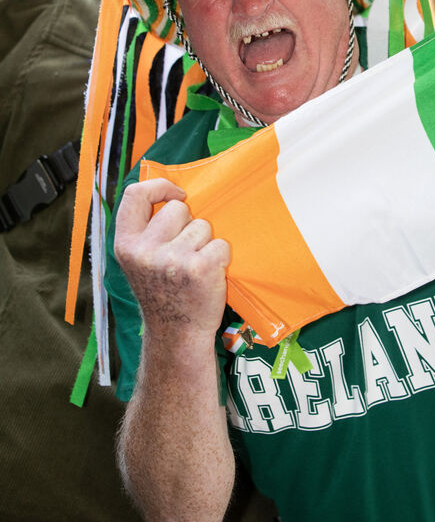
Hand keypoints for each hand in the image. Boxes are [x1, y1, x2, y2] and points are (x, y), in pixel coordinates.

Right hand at [114, 178, 229, 336]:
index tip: (176, 195)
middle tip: (183, 254)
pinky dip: (221, 258)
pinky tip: (208, 277)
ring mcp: (173, 259)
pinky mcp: (201, 267)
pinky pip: (221, 244)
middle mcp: (145, 251)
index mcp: (126, 245)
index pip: (135, 194)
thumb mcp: (140, 261)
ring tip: (194, 268)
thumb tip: (173, 193)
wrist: (176, 335)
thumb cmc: (163, 293)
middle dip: (188, 225)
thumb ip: (147, 230)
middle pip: (178, 208)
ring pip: (203, 226)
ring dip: (205, 243)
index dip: (159, 186)